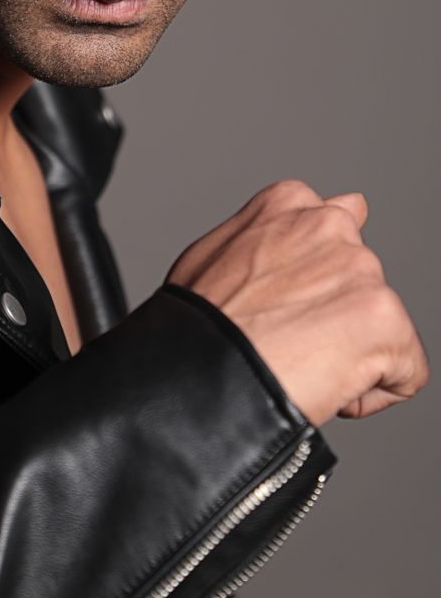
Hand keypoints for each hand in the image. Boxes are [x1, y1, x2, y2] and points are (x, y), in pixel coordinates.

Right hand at [166, 180, 427, 427]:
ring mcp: (360, 269)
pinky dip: (369, 394)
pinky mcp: (385, 318)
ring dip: (349, 354)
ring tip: (294, 365)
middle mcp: (330, 224)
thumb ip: (271, 228)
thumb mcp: (217, 252)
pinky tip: (323, 389)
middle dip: (332, 317)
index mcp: (288, 203)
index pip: (334, 232)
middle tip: (283, 342)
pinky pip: (405, 372)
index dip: (309, 284)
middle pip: (358, 284)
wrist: (197, 371)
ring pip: (380, 328)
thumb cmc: (193, 324)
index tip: (281, 308)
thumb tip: (324, 206)